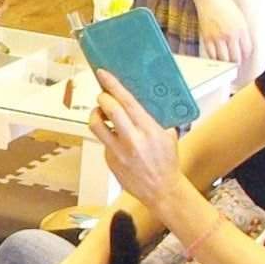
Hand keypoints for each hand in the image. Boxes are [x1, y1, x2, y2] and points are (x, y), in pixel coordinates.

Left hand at [90, 72, 183, 210]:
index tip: (102, 73)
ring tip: (103, 114)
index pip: (126, 102)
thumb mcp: (168, 135)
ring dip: (97, 115)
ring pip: (96, 125)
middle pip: (108, 110)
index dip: (112, 85)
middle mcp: (131, 140)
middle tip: (103, 94)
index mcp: (149, 130)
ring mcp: (118, 152)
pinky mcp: (109, 160)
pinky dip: (107, 135)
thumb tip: (141, 98)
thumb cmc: (167, 161)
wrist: (161, 190)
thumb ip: (154, 118)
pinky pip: (102, 141)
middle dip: (103, 97)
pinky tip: (116, 138)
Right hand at [195, 0, 252, 67]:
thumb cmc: (225, 6)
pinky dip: (214, 58)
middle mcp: (231, 35)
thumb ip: (242, 34)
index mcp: (241, 30)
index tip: (242, 56)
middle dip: (235, 62)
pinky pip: (211, 55)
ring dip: (225, 62)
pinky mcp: (207, 38)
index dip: (245, 55)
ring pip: (223, 59)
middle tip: (234, 63)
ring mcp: (218, 37)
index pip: (247, 50)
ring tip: (225, 62)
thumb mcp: (239, 19)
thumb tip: (242, 48)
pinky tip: (216, 57)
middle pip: (235, 58)